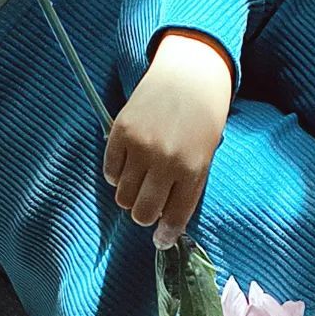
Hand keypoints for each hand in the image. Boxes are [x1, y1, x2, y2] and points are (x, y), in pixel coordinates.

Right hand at [102, 29, 233, 248]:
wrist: (189, 74)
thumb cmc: (203, 118)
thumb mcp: (204, 155)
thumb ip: (186, 187)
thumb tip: (164, 222)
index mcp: (193, 169)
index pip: (174, 216)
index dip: (165, 234)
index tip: (160, 241)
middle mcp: (165, 161)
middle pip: (143, 212)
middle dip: (144, 216)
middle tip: (148, 207)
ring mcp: (141, 147)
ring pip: (123, 196)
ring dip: (130, 196)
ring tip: (139, 182)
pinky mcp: (120, 133)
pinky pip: (110, 173)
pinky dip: (116, 176)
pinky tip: (128, 165)